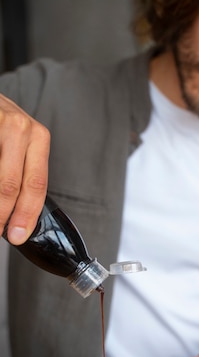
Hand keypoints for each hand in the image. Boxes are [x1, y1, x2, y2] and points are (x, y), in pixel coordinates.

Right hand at [0, 93, 49, 243]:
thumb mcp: (20, 141)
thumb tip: (19, 214)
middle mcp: (19, 128)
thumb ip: (23, 171)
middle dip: (3, 214)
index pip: (36, 184)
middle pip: (11, 184)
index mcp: (37, 137)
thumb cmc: (2, 122)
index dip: (26, 214)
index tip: (18, 235)